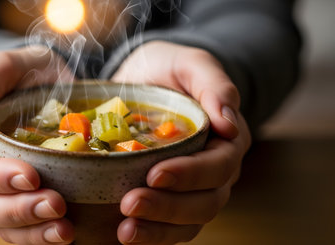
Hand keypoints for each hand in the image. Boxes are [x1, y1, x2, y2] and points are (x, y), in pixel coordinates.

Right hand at [0, 46, 74, 243]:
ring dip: (33, 231)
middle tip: (56, 205)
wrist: (47, 84)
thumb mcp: (3, 66)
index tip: (30, 176)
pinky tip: (67, 232)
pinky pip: (25, 228)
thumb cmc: (23, 73)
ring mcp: (0, 190)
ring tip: (65, 230)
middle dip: (19, 209)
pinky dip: (42, 234)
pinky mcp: (23, 197)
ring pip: (4, 224)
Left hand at [112, 41, 251, 243]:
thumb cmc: (169, 70)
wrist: (146, 82)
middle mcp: (217, 169)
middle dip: (169, 206)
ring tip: (126, 230)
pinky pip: (171, 226)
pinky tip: (124, 233)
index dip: (191, 174)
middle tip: (130, 203)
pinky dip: (151, 234)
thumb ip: (213, 83)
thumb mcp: (189, 63)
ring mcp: (195, 188)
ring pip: (189, 221)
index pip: (219, 165)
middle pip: (206, 200)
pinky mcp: (172, 197)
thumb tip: (229, 122)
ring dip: (158, 228)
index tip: (156, 174)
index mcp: (227, 139)